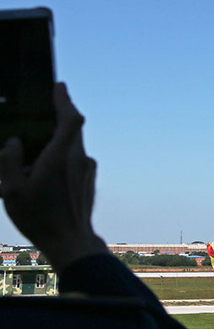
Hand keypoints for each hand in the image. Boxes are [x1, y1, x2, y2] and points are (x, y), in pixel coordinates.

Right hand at [0, 82, 107, 271]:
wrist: (72, 242)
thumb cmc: (40, 218)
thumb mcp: (12, 191)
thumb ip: (10, 161)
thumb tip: (14, 142)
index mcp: (61, 157)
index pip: (70, 119)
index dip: (65, 100)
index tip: (58, 86)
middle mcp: (79, 158)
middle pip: (73, 128)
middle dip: (59, 115)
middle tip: (45, 107)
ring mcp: (87, 168)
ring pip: (74, 144)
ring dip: (59, 139)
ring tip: (36, 148)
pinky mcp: (90, 179)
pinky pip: (76, 158)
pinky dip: (63, 155)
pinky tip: (46, 170)